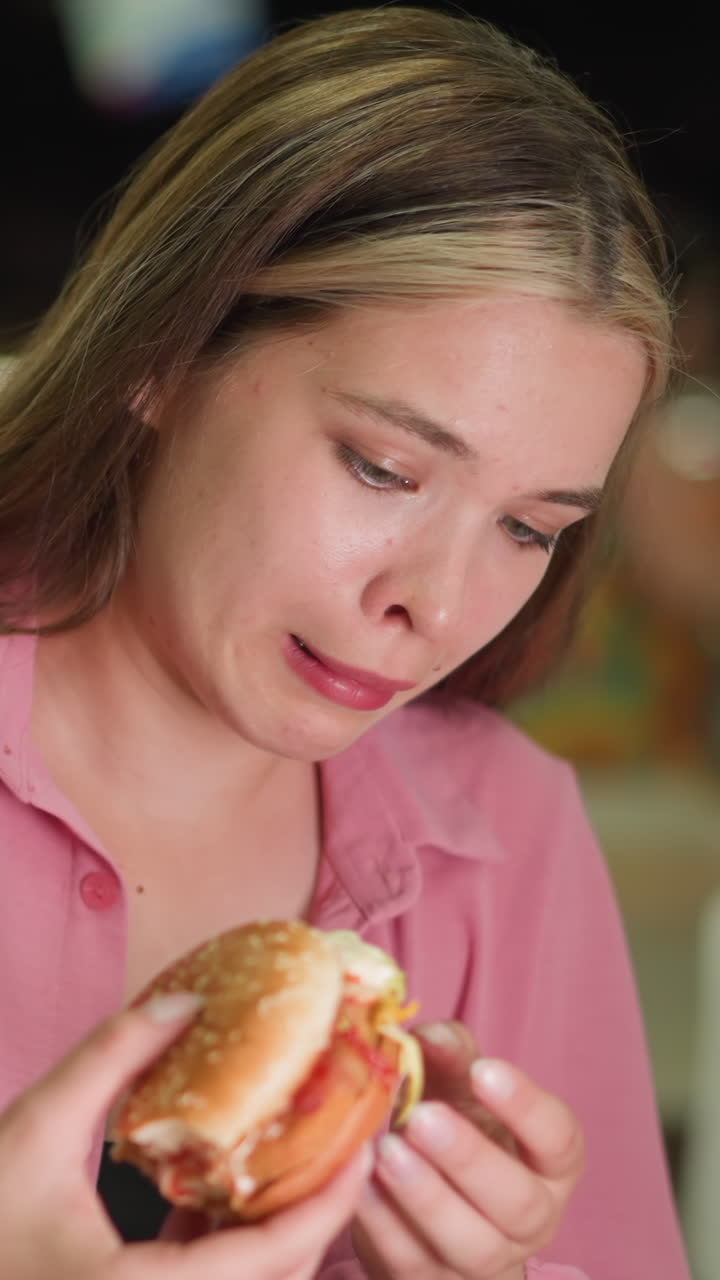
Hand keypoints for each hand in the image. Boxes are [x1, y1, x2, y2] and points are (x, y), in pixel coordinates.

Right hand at [0, 992, 370, 1279]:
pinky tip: (217, 1193)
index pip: (270, 1261)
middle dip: (319, 1215)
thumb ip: (111, 1056)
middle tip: (346, 1144)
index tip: (366, 1147)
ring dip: (281, 1234)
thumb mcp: (36, 1125)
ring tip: (301, 1157)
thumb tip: (187, 1001)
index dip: (329, 1203)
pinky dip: (231, 1250)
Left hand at [353, 1020, 583, 1279]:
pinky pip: (414, 1263)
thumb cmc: (454, 1121)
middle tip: (421, 1118)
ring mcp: (486, 1260)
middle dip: (469, 1159)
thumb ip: (450, 1051)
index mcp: (551, 1162)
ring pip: (472, 1244)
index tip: (484, 1070)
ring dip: (427, 1198)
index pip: (558, 1137)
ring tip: (387, 1152)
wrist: (426, 1195)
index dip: (525, 1106)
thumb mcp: (458, 1081)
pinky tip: (360, 1186)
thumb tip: (425, 1036)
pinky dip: (385, 1226)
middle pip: (518, 1201)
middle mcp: (532, 1218)